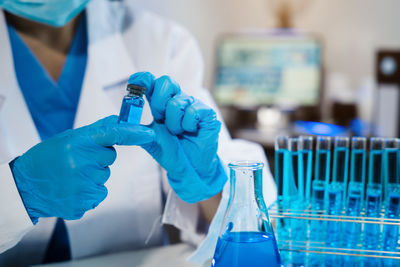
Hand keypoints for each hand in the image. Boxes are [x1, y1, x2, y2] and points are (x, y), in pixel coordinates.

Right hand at [10, 116, 154, 222]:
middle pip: (109, 158)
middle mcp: (81, 163)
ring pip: (104, 177)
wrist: (26, 186)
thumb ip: (96, 131)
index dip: (133, 133)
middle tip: (77, 161)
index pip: (112, 134)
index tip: (148, 134)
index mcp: (77, 143)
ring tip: (72, 176)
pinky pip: (99, 193)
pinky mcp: (82, 203)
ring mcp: (82, 185)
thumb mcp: (69, 138)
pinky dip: (89, 191)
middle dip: (98, 158)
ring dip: (93, 176)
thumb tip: (119, 120)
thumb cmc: (49, 158)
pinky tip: (73, 188)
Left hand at [129, 72, 226, 202]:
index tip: (135, 87)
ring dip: (173, 123)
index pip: (151, 81)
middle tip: (160, 120)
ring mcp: (192, 105)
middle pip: (166, 81)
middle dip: (159, 103)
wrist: (189, 168)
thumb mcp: (148, 140)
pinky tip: (190, 131)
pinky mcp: (206, 113)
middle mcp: (177, 99)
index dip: (143, 79)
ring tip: (177, 133)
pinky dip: (187, 125)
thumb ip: (133, 130)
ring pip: (177, 102)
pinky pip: (193, 111)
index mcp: (161, 102)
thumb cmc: (171, 151)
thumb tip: (113, 123)